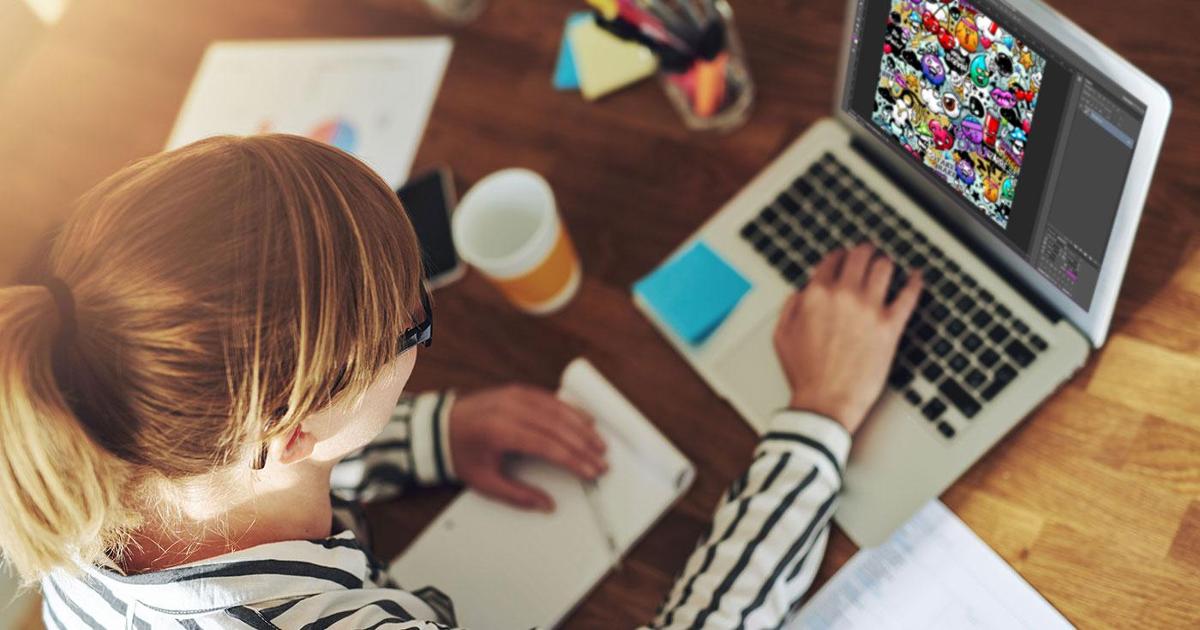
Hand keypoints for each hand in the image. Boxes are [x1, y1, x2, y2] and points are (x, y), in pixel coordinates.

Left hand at [448, 385, 606, 510]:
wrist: (440, 427)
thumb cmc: (461, 454)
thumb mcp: (485, 482)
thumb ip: (518, 495)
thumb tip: (547, 506)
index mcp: (501, 432)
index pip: (548, 446)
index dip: (573, 460)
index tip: (591, 471)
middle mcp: (510, 409)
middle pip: (558, 427)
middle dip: (584, 446)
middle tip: (602, 461)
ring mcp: (515, 396)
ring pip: (558, 410)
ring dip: (582, 427)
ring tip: (600, 444)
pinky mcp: (517, 390)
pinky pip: (550, 398)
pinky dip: (571, 409)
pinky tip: (585, 420)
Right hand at [773, 244, 922, 433]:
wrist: (825, 402)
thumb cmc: (804, 374)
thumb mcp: (782, 336)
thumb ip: (790, 307)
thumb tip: (800, 293)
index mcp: (816, 295)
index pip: (832, 261)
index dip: (839, 256)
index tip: (844, 258)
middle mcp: (843, 296)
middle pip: (860, 256)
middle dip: (864, 252)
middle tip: (869, 253)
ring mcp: (869, 310)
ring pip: (884, 268)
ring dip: (885, 263)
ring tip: (888, 265)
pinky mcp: (890, 327)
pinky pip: (909, 295)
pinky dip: (915, 282)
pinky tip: (917, 277)